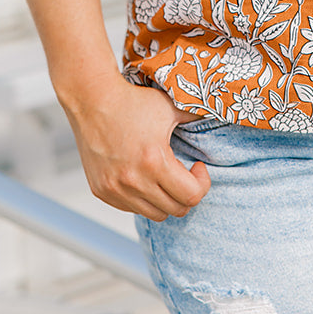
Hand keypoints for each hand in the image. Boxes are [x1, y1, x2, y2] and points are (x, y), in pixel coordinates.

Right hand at [62, 76, 210, 220]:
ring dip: (165, 199)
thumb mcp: (171, 107)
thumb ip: (197, 117)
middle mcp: (133, 181)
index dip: (202, 184)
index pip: (191, 197)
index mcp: (154, 162)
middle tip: (185, 174)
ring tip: (164, 176)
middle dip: (186, 193)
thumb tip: (221, 117)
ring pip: (154, 214)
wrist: (91, 99)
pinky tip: (144, 177)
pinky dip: (143, 199)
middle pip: (175, 209)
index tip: (197, 167)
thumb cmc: (131, 102)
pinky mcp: (101, 191)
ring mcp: (115, 189)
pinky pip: (132, 208)